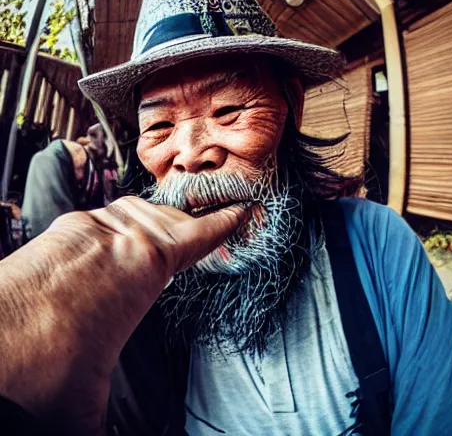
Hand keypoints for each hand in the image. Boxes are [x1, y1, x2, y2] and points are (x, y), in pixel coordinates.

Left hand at [0, 196, 246, 434]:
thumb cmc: (38, 368)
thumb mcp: (88, 402)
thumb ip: (115, 421)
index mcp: (145, 266)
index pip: (198, 235)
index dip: (224, 222)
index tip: (241, 208)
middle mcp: (118, 237)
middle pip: (166, 219)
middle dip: (187, 224)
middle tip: (202, 228)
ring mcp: (85, 229)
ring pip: (133, 214)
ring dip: (151, 223)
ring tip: (161, 237)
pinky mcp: (58, 231)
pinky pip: (102, 220)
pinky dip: (118, 228)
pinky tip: (115, 246)